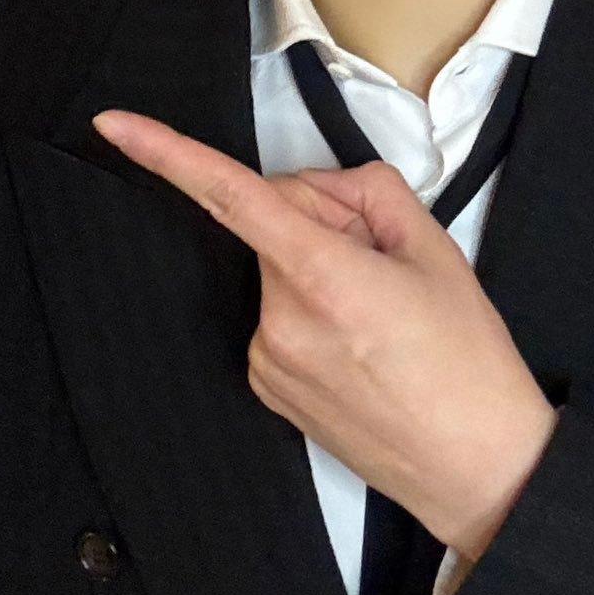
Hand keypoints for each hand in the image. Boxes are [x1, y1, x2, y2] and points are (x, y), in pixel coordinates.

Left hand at [91, 109, 558, 558]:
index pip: (230, 196)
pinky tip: (363, 347)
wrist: (479, 469)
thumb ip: (370, 193)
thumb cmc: (468, 366)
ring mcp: (267, 358)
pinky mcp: (267, 386)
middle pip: (276, 228)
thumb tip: (324, 190)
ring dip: (319, 275)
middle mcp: (279, 320)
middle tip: (387, 266)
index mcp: (322, 277)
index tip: (114, 125)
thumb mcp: (436, 252)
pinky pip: (279, 318)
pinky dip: (314, 315)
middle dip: (322, 226)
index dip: (165, 154)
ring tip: (384, 320)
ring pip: (280, 275)